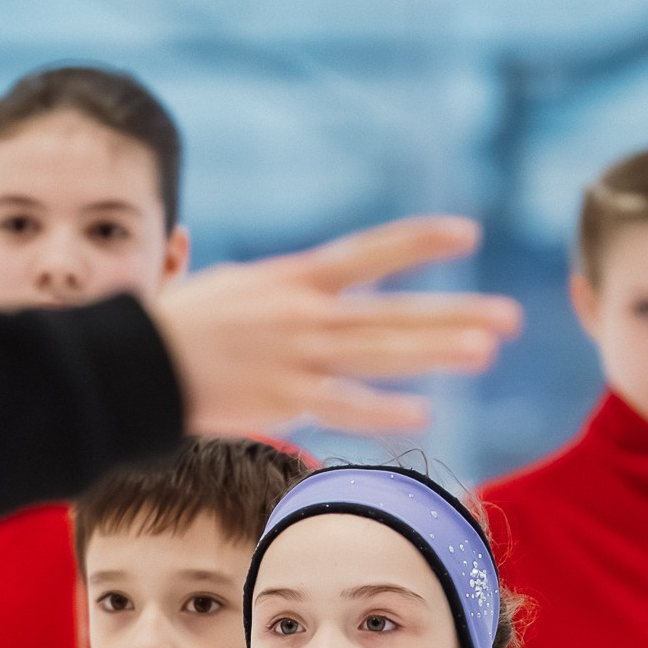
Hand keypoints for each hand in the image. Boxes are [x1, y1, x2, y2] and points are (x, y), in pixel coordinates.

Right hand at [148, 216, 522, 436]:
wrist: (136, 363)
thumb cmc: (175, 325)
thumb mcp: (231, 287)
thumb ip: (276, 292)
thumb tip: (298, 291)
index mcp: (292, 278)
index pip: (368, 253)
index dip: (418, 241)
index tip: (467, 234)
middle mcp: (303, 314)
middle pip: (393, 312)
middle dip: (454, 313)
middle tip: (511, 318)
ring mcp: (296, 358)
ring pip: (380, 354)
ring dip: (435, 352)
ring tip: (485, 352)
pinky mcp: (282, 401)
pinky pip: (343, 407)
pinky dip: (382, 411)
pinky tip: (423, 413)